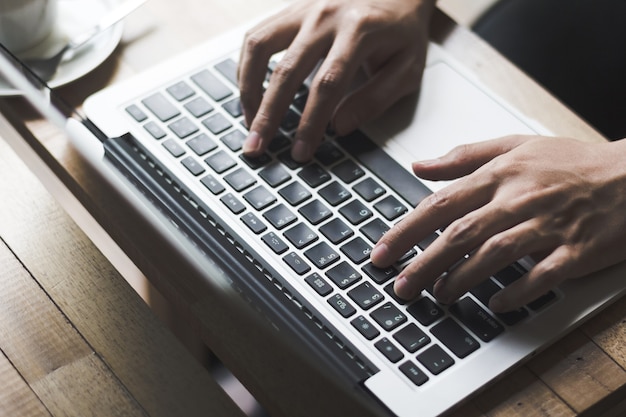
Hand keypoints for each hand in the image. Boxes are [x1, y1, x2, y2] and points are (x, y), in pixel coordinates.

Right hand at [238, 0, 434, 161]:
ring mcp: (304, 10)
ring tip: (249, 122)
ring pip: (259, 48)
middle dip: (269, 115)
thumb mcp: (407, 67)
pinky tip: (248, 93)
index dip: (310, 122)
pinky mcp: (290, 10)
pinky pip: (256, 37)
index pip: (327, 85)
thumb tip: (340, 127)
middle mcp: (326, 17)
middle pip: (287, 71)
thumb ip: (377, 98)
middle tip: (257, 147)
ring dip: (248, 90)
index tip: (300, 150)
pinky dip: (246, 67)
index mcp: (360, 31)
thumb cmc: (403, 30)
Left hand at [370, 135, 625, 311]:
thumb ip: (465, 156)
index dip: (406, 230)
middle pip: (460, 234)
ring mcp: (548, 226)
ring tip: (438, 296)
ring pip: (494, 255)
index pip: (440, 204)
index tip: (382, 252)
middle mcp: (518, 199)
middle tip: (400, 287)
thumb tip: (420, 166)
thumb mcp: (516, 145)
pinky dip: (516, 292)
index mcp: (500, 175)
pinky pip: (541, 276)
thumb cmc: (572, 162)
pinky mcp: (576, 251)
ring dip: (461, 280)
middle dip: (423, 263)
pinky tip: (495, 303)